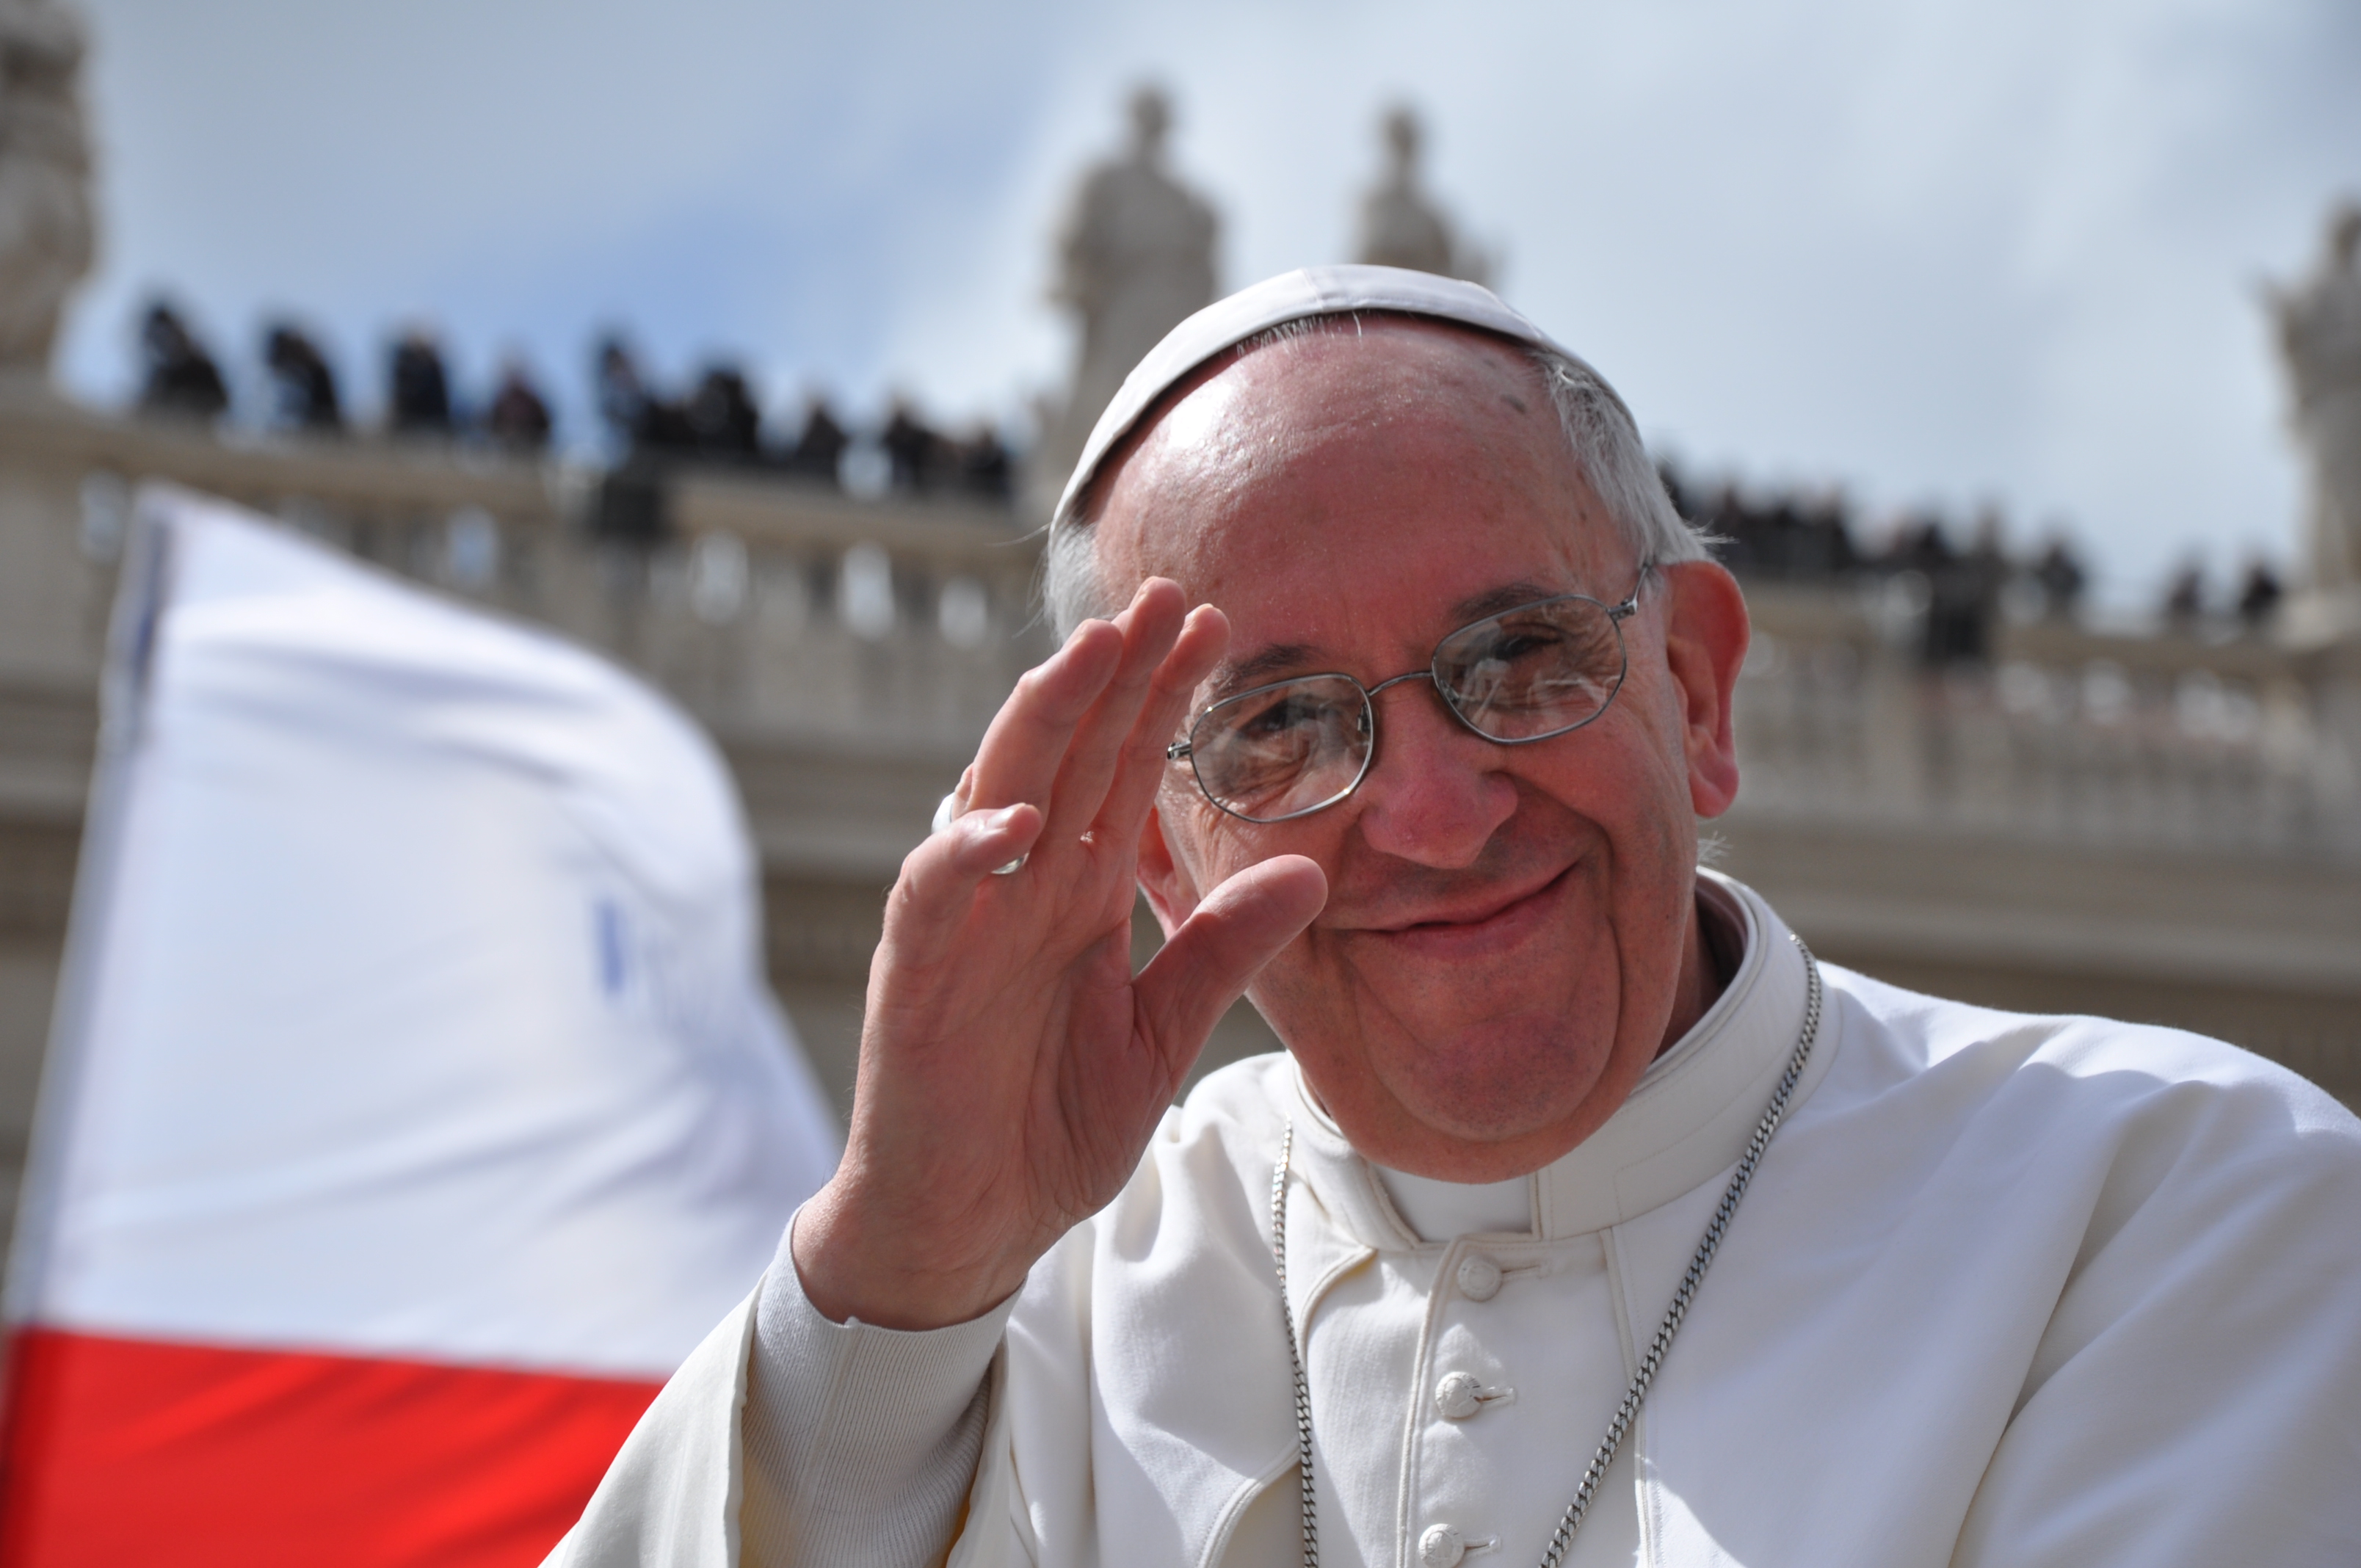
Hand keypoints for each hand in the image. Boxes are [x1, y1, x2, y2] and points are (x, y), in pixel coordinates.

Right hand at [792, 579, 1327, 1328]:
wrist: (968, 1227)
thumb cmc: (1046, 1129)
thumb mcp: (1162, 1036)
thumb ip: (1222, 952)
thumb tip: (1311, 872)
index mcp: (1077, 896)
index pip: (1123, 772)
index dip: (1163, 699)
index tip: (1214, 627)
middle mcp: (1021, 889)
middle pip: (1069, 754)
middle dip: (1116, 674)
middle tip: (1167, 597)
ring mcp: (965, 925)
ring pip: (997, 789)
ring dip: (1044, 719)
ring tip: (1096, 651)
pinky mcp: (915, 976)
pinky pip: (933, 893)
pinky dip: (967, 849)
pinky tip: (1017, 816)